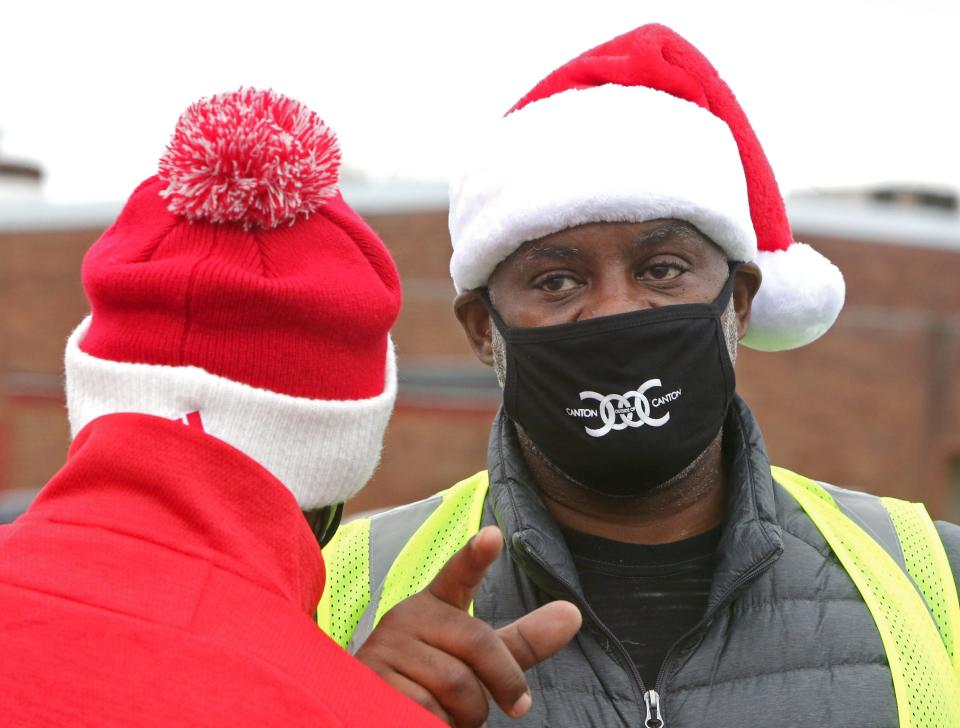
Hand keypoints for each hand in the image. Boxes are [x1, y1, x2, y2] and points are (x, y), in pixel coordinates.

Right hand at [355, 525, 581, 726]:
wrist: (372, 711)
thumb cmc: (431, 685)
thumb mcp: (477, 662)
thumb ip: (521, 641)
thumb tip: (574, 613)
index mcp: (435, 606)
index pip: (458, 574)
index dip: (476, 555)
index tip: (493, 535)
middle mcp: (407, 616)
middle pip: (478, 643)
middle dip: (499, 685)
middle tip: (489, 709)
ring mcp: (386, 646)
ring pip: (456, 685)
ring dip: (463, 716)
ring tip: (442, 714)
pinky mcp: (372, 680)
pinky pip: (427, 709)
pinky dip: (436, 726)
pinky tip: (416, 719)